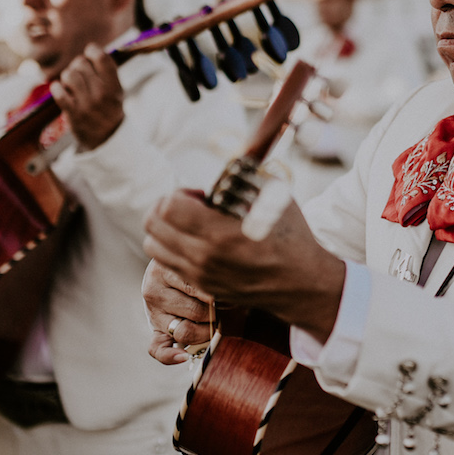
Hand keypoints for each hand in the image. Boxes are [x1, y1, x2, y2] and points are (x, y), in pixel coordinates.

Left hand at [51, 45, 124, 149]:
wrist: (106, 138)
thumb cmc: (108, 108)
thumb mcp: (116, 90)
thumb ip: (106, 71)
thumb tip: (90, 48)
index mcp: (115, 86)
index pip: (101, 58)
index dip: (92, 51)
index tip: (90, 54)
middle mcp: (103, 95)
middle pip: (81, 64)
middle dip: (77, 66)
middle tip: (80, 74)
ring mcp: (88, 105)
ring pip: (68, 75)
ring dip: (67, 77)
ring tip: (71, 85)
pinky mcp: (73, 114)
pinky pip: (58, 92)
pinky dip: (57, 88)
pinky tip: (60, 90)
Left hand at [142, 190, 344, 356]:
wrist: (301, 284)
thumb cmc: (290, 237)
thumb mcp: (272, 197)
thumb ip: (243, 179)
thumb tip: (223, 168)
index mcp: (219, 233)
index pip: (168, 207)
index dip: (180, 192)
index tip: (200, 194)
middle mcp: (203, 257)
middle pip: (152, 225)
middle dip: (165, 206)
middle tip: (189, 205)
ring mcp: (199, 275)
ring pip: (153, 246)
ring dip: (164, 228)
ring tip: (189, 224)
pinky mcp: (201, 286)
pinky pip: (167, 263)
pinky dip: (172, 247)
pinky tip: (196, 241)